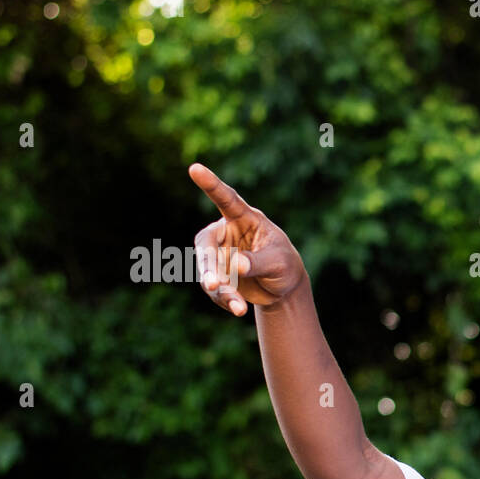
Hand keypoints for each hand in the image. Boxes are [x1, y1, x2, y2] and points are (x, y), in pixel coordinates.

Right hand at [189, 163, 306, 315]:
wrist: (282, 287)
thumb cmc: (284, 265)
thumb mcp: (278, 262)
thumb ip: (257, 262)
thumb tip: (235, 265)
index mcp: (244, 219)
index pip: (226, 199)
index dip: (211, 184)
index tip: (195, 168)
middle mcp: (225, 233)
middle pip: (206, 244)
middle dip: (208, 265)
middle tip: (213, 284)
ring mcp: (217, 254)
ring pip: (208, 270)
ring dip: (220, 290)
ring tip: (240, 308)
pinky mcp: (215, 274)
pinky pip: (213, 288)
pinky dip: (225, 300)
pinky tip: (239, 309)